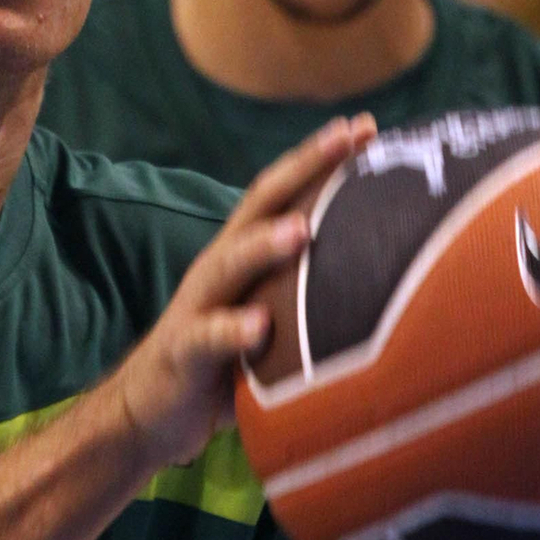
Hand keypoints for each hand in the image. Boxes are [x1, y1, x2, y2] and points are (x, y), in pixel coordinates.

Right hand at [112, 115, 373, 473]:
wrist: (148, 412)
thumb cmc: (225, 362)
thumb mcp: (271, 317)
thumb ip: (310, 293)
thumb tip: (390, 278)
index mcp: (245, 256)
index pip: (286, 193)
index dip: (322, 158)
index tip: (368, 127)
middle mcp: (221, 268)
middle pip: (261, 205)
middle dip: (304, 168)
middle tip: (346, 139)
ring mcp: (198, 307)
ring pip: (230, 265)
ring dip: (264, 245)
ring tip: (301, 230)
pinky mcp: (182, 352)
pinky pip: (207, 338)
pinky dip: (233, 330)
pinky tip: (259, 328)